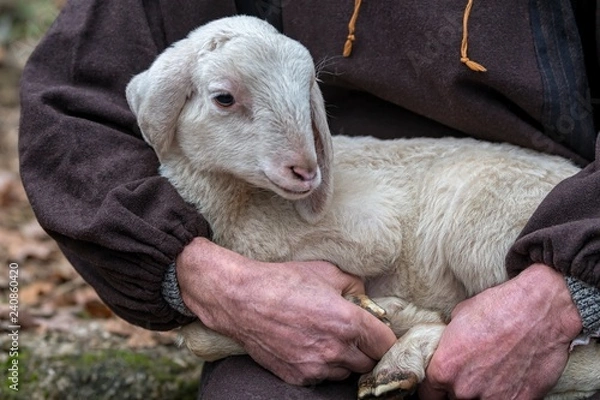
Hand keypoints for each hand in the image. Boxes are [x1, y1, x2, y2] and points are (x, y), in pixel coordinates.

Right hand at [176, 237, 396, 384]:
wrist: (243, 300)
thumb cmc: (284, 281)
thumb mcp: (326, 271)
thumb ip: (355, 285)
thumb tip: (366, 298)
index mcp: (348, 322)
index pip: (386, 343)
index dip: (385, 338)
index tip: (379, 334)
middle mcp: (336, 349)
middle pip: (369, 362)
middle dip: (366, 349)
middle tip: (353, 335)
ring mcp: (316, 366)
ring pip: (346, 372)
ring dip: (344, 360)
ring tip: (328, 339)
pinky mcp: (298, 377)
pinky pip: (322, 377)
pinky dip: (322, 366)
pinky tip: (308, 346)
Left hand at [419, 264, 582, 398]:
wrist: (540, 310)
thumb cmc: (498, 307)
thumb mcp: (458, 318)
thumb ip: (448, 344)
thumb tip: (447, 351)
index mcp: (444, 368)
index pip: (428, 393)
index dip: (433, 389)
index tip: (440, 385)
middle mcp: (464, 389)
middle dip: (457, 390)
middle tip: (469, 374)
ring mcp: (493, 399)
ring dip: (481, 394)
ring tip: (490, 376)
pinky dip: (505, 395)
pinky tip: (509, 380)